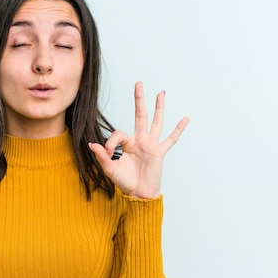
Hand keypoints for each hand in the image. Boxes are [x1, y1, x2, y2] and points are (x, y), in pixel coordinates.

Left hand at [88, 82, 188, 198]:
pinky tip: (186, 118)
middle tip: (138, 83)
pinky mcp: (159, 153)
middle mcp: (140, 140)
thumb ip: (102, 156)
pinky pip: (171, 139)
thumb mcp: (109, 169)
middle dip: (139, 100)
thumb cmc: (125, 181)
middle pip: (140, 115)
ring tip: (161, 93)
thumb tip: (92, 144)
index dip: (110, 142)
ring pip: (156, 122)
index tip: (107, 152)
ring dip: (159, 107)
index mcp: (127, 143)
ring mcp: (151, 145)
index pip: (118, 134)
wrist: (138, 194)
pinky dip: (178, 129)